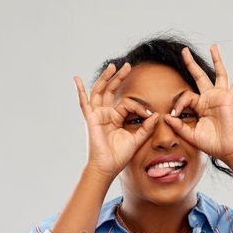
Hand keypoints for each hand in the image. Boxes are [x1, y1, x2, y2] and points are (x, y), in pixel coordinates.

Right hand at [73, 63, 160, 178]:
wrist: (107, 167)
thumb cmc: (119, 156)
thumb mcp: (136, 140)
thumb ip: (146, 128)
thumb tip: (156, 116)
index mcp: (116, 118)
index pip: (127, 104)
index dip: (140, 108)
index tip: (149, 115)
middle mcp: (106, 114)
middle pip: (111, 91)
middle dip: (119, 78)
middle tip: (128, 66)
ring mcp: (97, 115)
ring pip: (100, 92)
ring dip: (105, 78)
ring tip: (112, 66)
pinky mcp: (91, 119)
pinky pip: (84, 103)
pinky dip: (80, 91)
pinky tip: (77, 79)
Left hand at [162, 44, 232, 163]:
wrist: (228, 149)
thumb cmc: (212, 144)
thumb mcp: (191, 135)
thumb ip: (179, 126)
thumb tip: (166, 117)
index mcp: (200, 106)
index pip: (186, 96)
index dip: (178, 104)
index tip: (174, 115)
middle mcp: (210, 99)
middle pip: (199, 76)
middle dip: (191, 64)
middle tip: (184, 51)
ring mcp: (220, 97)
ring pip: (218, 74)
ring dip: (216, 60)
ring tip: (213, 46)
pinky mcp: (229, 99)